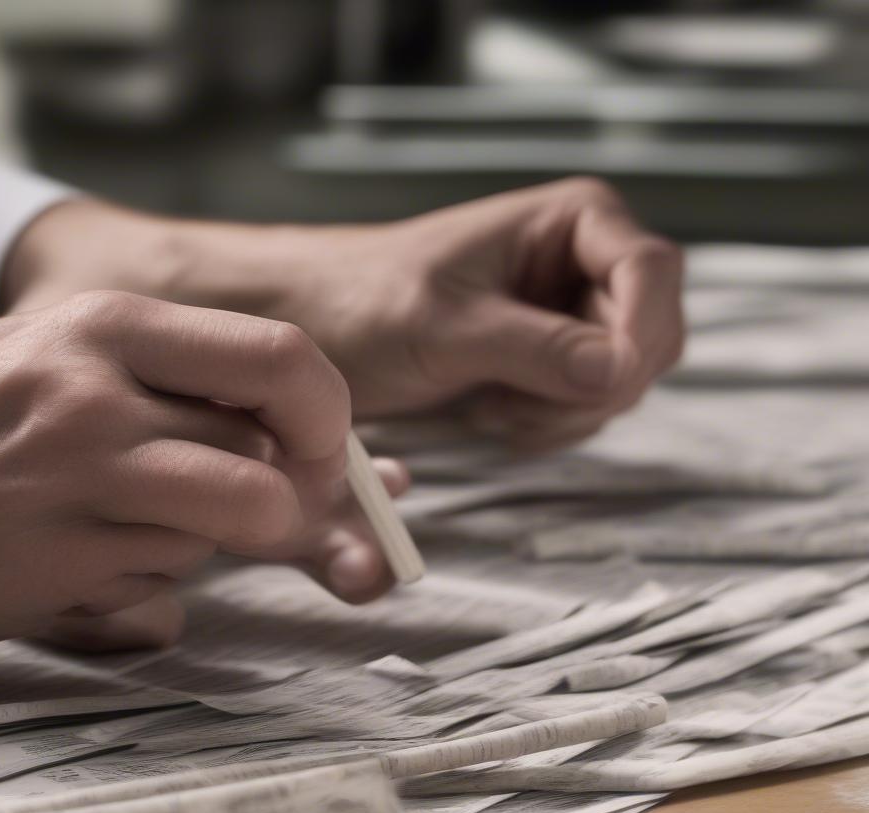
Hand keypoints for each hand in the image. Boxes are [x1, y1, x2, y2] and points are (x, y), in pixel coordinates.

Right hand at [0, 292, 397, 653]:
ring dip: (207, 542)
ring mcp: (78, 476)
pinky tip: (77, 562)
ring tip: (130, 529)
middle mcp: (100, 391)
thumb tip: (322, 450)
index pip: (283, 360)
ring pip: (233, 523)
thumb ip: (185, 393)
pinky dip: (148, 585)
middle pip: (272, 456)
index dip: (324, 419)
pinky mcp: (59, 559)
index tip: (313, 452)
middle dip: (284, 498)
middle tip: (249, 510)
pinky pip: (168, 584)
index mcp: (110, 326)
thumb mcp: (66, 365)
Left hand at [3, 178, 682, 451]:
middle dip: (592, 388)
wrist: (323, 328)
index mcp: (573, 221)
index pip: (654, 272)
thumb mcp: (447, 324)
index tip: (605, 382)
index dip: (641, 333)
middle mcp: (584, 264)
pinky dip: (545, 425)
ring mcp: (572, 316)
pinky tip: (490, 410)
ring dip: (561, 414)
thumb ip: (536, 346)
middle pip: (649, 339)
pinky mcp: (553, 361)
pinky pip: (585, 409)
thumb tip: (618, 371)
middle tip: (517, 401)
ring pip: (621, 384)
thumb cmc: (367, 301)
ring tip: (488, 401)